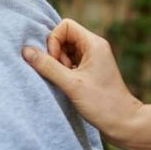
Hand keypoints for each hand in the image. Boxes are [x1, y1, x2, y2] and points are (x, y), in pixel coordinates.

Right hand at [22, 18, 143, 146]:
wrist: (124, 123)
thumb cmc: (102, 103)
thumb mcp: (71, 84)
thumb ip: (47, 66)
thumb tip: (25, 50)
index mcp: (94, 44)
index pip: (65, 26)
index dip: (54, 41)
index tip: (57, 62)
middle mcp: (94, 47)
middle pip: (63, 37)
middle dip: (55, 54)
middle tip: (61, 73)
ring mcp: (92, 59)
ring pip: (65, 50)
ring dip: (59, 64)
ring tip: (67, 81)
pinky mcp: (90, 70)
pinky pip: (69, 62)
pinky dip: (63, 71)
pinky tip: (69, 86)